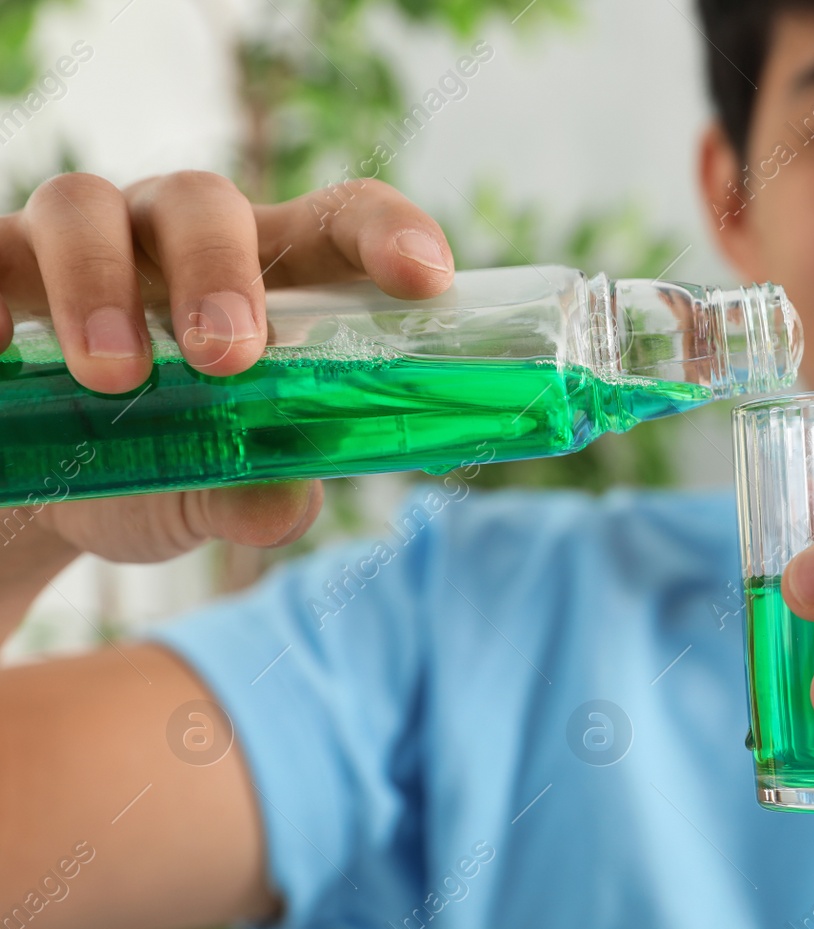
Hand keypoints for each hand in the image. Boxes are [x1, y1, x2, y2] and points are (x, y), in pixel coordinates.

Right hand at [0, 171, 453, 567]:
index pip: (340, 221)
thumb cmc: (171, 467)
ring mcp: (83, 243)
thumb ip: (258, 494)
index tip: (425, 277)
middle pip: (204, 202)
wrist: (50, 495)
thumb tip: (281, 503)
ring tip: (115, 376)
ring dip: (100, 286)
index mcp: (270, 275)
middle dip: (218, 273)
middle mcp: (178, 239)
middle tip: (229, 357)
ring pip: (85, 207)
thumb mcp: (219, 493)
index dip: (388, 233)